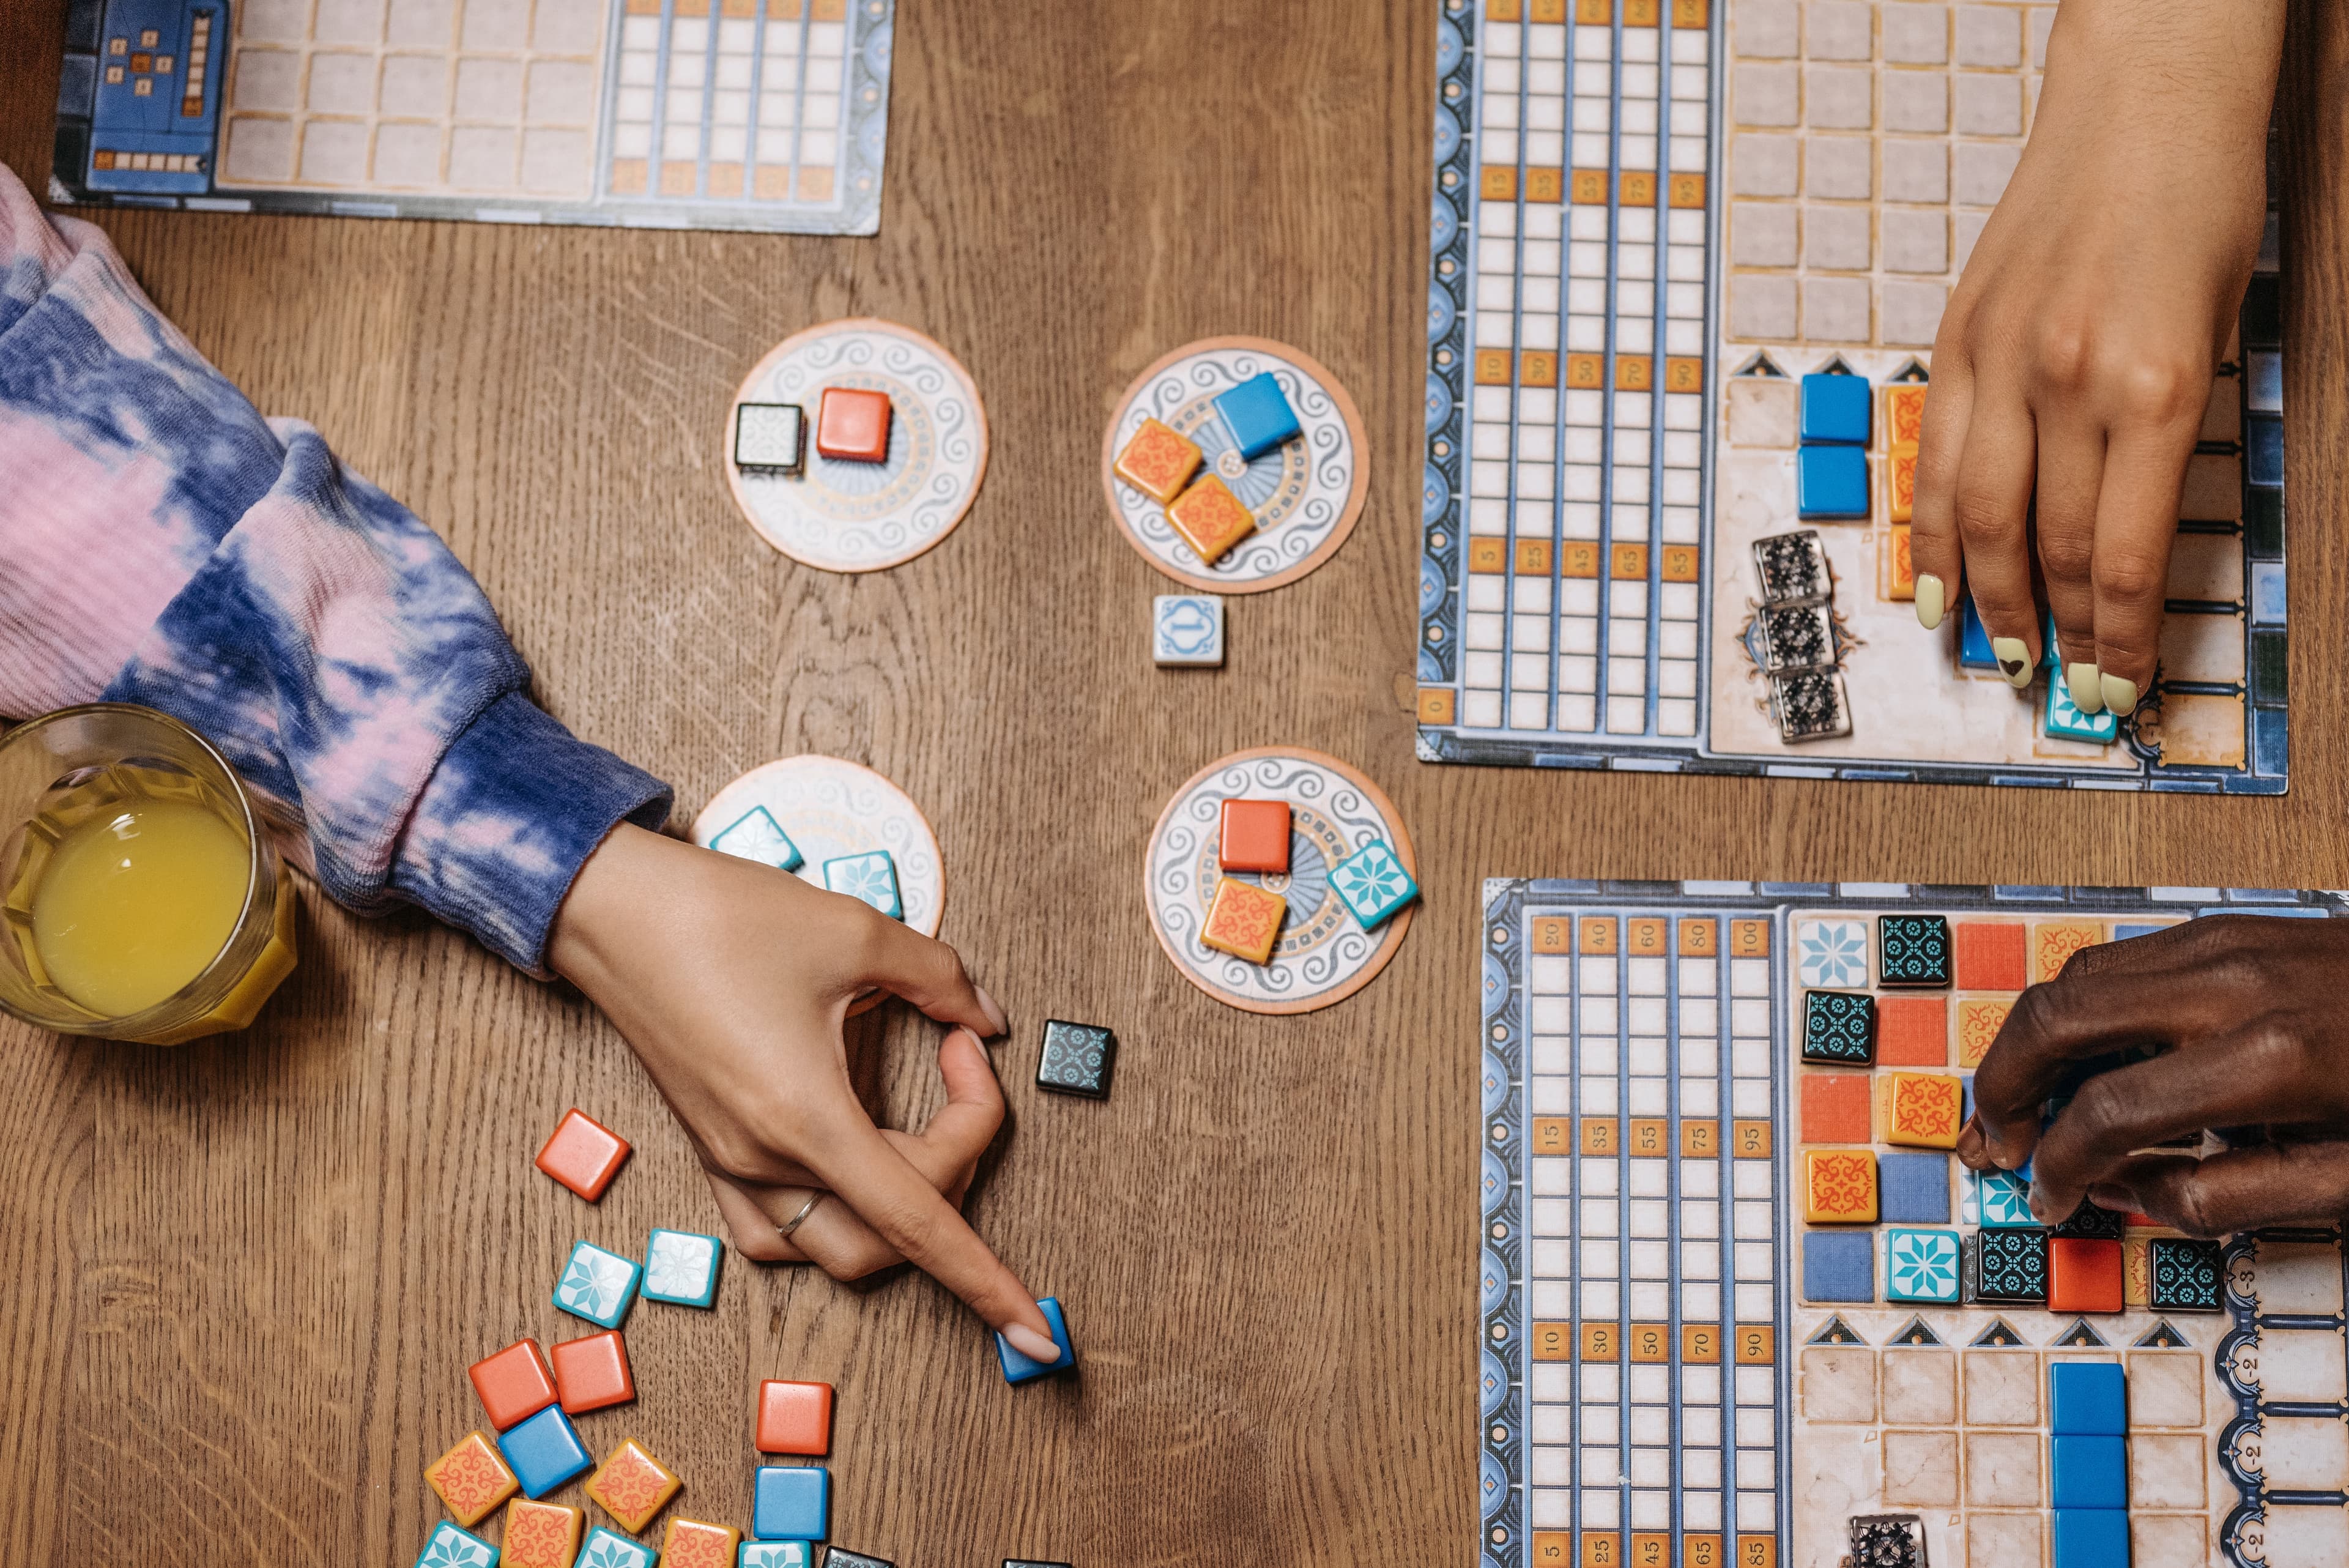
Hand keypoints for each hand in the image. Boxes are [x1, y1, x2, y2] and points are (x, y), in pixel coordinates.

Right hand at [547, 822, 1061, 1364]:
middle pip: (891, 1233)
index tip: (1039, 1335)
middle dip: (954, 1162)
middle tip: (959, 1052)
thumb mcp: (854, 931)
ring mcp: (732, 1165)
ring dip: (898, 1202)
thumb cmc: (719, 916)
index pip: (919, 1226)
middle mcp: (764, 1162)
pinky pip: (781, 1229)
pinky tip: (857, 1149)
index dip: (985, 1282)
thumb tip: (984, 1017)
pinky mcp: (712, 1151)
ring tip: (917, 1107)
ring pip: (836, 1246)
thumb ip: (938, 979)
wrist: (611, 911)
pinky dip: (836, 1212)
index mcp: (804, 1120)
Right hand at [1910, 0, 2282, 714]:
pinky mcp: (1957, 339)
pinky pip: (1936, 460)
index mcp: (2148, 384)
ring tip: (1996, 653)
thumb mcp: (2212, 332)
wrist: (2143, 96)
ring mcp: (1999, 359)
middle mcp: (2065, 379)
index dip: (2119, 635)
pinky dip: (1931, 534)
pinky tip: (1936, 582)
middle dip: (2056, 631)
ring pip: (1973, 517)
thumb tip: (2121, 548)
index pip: (2122, 553)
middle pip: (2045, 546)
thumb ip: (2162, 439)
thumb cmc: (2200, 202)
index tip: (2118, 685)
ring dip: (1985, 598)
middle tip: (2062, 687)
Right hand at [1958, 916, 2348, 1237]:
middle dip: (2004, 1088)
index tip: (2051, 1200)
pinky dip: (2074, 1011)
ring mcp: (2222, 943)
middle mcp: (2228, 984)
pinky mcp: (2224, 926)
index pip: (2108, 1113)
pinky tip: (2081, 1057)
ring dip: (2028, 1045)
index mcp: (2268, 1058)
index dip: (2059, 1166)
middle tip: (1993, 1143)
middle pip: (2056, 1021)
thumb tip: (2124, 1189)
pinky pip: (2114, 959)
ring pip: (2071, 979)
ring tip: (2018, 1104)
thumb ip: (2228, 1196)